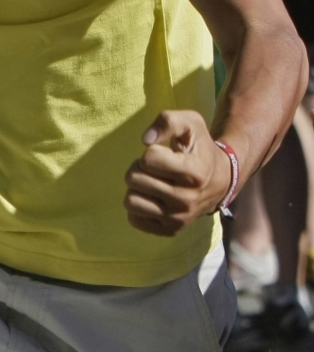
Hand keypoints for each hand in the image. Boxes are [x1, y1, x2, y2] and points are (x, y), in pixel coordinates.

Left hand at [123, 110, 231, 235]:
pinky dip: (140, 206)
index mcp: (195, 172)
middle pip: (134, 179)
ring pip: (130, 200)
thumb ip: (168, 121)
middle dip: (141, 169)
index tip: (167, 154)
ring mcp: (179, 218)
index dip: (152, 152)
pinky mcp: (170, 230)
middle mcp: (188, 199)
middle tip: (158, 169)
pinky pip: (133, 218)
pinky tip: (154, 198)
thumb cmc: (199, 148)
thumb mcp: (190, 123)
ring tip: (155, 183)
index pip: (148, 159)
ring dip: (138, 188)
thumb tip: (145, 140)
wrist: (221, 180)